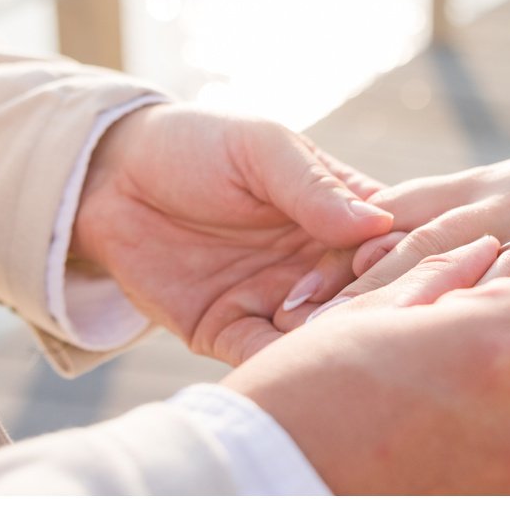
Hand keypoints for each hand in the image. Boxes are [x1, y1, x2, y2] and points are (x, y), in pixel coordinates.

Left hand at [68, 104, 391, 363]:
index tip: (386, 257)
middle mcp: (315, 259)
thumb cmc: (198, 144)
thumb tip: (378, 223)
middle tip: (357, 306)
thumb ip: (313, 187)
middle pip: (360, 292)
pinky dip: (276, 364)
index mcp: (335, 207)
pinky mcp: (228, 330)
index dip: (397, 250)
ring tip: (320, 335)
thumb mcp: (261, 149)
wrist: (112, 176)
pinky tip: (283, 361)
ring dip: (322, 338)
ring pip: (316, 331)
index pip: (387, 234)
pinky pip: (260, 356)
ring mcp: (274, 298)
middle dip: (363, 304)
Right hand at [227, 236, 509, 494]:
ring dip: (509, 396)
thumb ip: (444, 275)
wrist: (265, 489)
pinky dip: (494, 448)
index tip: (481, 297)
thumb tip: (486, 251)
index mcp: (500, 347)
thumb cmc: (307, 394)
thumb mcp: (372, 315)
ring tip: (434, 399)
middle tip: (450, 349)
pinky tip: (433, 439)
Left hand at [279, 129, 509, 364]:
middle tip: (305, 338)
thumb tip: (345, 264)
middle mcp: (505, 206)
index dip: (338, 259)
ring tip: (385, 374)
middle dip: (365, 295)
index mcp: (471, 189)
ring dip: (437, 325)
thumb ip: (427, 223)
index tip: (288, 303)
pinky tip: (502, 395)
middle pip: (425, 248)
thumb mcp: (491, 196)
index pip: (391, 219)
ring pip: (488, 282)